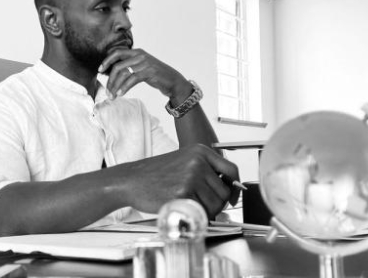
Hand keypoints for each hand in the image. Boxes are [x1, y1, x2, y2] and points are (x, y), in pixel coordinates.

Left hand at [98, 48, 191, 102]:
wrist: (173, 80)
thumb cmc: (156, 75)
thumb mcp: (142, 66)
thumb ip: (130, 66)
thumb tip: (113, 73)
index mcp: (137, 51)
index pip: (117, 53)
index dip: (107, 61)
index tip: (100, 70)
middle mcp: (140, 55)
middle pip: (118, 66)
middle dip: (110, 80)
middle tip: (107, 91)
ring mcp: (144, 63)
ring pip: (123, 74)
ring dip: (116, 86)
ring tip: (112, 96)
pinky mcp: (149, 72)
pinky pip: (131, 80)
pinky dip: (124, 88)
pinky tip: (120, 94)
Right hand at [113, 144, 240, 217]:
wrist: (131, 180)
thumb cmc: (156, 174)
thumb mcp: (183, 161)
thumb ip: (205, 170)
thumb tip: (228, 189)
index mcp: (200, 151)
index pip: (231, 170)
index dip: (235, 187)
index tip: (233, 197)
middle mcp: (198, 162)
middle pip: (224, 192)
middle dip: (217, 204)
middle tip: (203, 206)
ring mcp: (191, 177)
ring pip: (215, 205)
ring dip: (207, 212)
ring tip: (191, 208)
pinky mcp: (182, 194)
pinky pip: (201, 212)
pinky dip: (196, 216)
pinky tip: (184, 210)